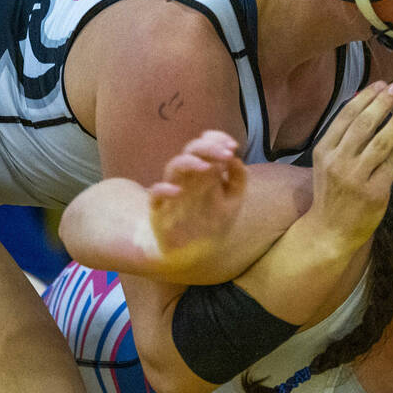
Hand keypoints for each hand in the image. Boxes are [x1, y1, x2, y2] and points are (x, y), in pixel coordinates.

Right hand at [146, 130, 245, 270]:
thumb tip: (236, 159)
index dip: (217, 139)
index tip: (233, 146)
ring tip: (208, 168)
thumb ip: (238, 180)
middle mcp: (188, 177)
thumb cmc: (211, 223)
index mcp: (204, 172)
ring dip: (190, 162)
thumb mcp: (232, 203)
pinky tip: (178, 191)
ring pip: (173, 165)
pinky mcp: (159, 208)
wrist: (191, 253)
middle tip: (227, 154)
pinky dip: (164, 189)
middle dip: (209, 147)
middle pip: (191, 150)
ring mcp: (172, 190)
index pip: (206, 145)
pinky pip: (155, 193)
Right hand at [307, 81, 392, 249]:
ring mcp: (357, 178)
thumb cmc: (331, 192)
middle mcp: (338, 162)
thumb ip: (342, 135)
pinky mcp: (375, 192)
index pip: (346, 117)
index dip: (366, 97)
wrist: (329, 230)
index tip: (381, 84)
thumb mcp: (327, 161)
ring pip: (380, 142)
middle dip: (383, 102)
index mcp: (324, 151)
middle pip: (363, 125)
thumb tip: (362, 101)